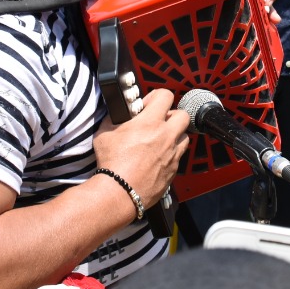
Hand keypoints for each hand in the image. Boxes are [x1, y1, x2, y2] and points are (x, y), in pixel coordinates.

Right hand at [92, 88, 189, 208]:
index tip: (148, 104)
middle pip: (183, 115)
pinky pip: (178, 157)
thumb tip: (117, 115)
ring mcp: (172, 154)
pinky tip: (157, 159)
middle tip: (159, 121)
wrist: (119, 192)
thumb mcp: (105, 133)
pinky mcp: (173, 171)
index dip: (156, 96)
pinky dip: (171, 155)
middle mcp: (166, 136)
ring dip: (175, 136)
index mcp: (150, 123)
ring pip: (185, 137)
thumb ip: (114, 120)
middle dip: (172, 115)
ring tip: (160, 141)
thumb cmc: (112, 164)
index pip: (165, 96)